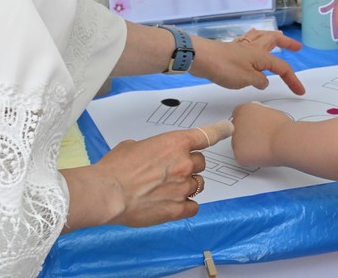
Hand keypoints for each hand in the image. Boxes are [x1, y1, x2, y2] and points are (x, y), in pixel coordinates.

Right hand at [61, 120, 232, 230]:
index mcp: (175, 143)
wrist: (108, 193)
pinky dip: (186, 205)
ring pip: (198, 184)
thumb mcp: (134, 146)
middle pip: (201, 163)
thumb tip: (151, 158)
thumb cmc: (116, 168)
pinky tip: (172, 204)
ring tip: (168, 189)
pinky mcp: (178, 209)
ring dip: (188, 185)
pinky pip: (193, 206)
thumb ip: (152, 149)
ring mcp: (183, 187)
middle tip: (172, 171)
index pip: (207, 135)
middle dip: (190, 165)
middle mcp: (184, 164)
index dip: (220, 130)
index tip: (229, 128)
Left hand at [190, 29, 304, 94]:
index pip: (282, 68)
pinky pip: (248, 39)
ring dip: (272, 36)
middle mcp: (254, 48)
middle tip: (296, 47)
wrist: (200, 57)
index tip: (300, 91)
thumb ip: (259, 80)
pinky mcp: (230, 48)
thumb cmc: (225, 68)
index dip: (293, 79)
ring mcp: (241, 46)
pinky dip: (255, 38)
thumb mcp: (246, 79)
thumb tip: (264, 81)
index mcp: (261, 56)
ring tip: (278, 36)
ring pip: (261, 36)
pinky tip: (252, 39)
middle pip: (274, 40)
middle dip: (287, 43)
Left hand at [231, 101, 291, 166]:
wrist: (285, 140)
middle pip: (236, 130)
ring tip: (265, 146)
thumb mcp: (268, 112)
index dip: (246, 122)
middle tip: (260, 139)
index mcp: (244, 110)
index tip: (253, 127)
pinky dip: (251, 159)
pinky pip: (243, 158)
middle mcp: (236, 123)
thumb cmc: (282, 127)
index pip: (238, 114)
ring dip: (248, 147)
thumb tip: (257, 120)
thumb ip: (257, 114)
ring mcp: (235, 139)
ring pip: (239, 145)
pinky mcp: (238, 154)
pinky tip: (262, 154)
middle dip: (246, 135)